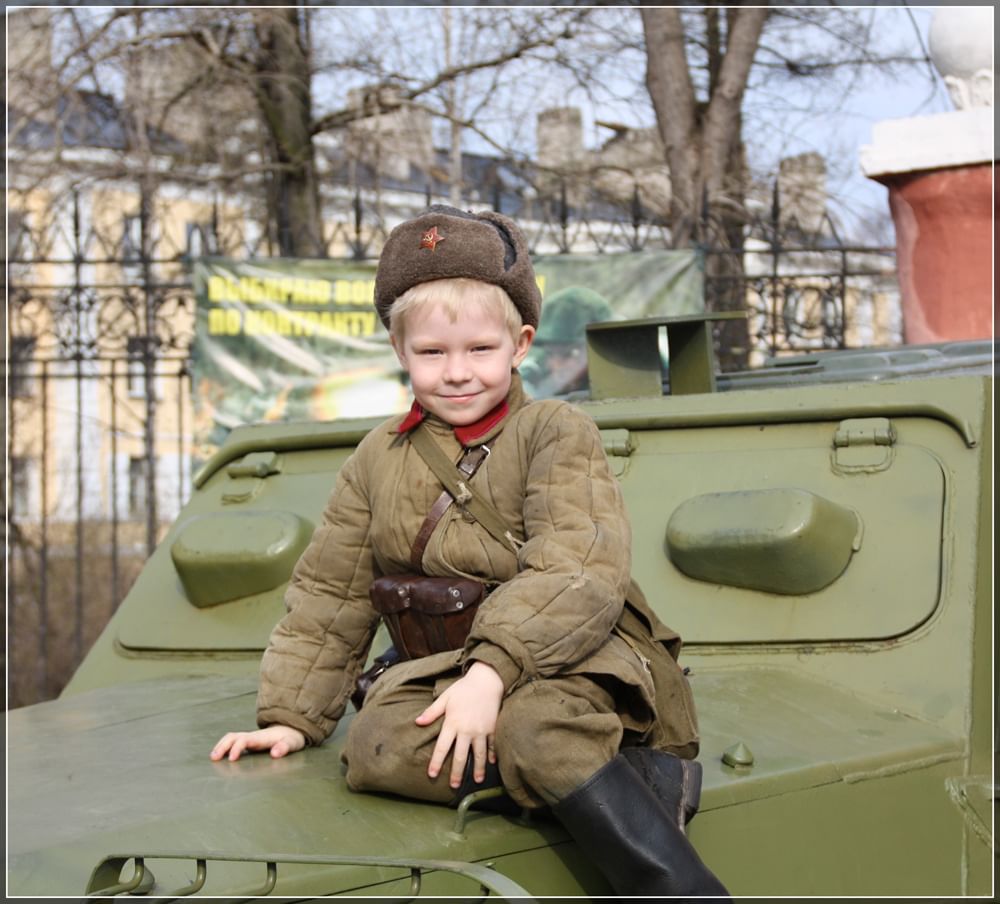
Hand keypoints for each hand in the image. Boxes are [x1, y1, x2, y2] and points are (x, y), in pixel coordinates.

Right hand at [210, 725, 305, 761]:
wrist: (292, 729)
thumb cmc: (291, 738)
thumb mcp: (292, 743)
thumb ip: (284, 747)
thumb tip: (275, 754)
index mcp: (261, 738)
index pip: (245, 740)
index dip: (237, 748)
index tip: (232, 760)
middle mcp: (253, 736)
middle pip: (233, 736)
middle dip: (222, 746)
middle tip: (214, 758)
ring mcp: (250, 738)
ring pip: (231, 738)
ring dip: (221, 746)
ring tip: (213, 758)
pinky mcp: (248, 741)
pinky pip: (233, 742)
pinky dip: (224, 747)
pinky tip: (219, 756)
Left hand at [414, 662, 503, 789]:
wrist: (487, 680)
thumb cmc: (464, 688)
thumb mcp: (445, 697)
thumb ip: (432, 712)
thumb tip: (417, 722)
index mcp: (453, 723)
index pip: (442, 747)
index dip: (437, 762)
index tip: (432, 774)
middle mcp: (467, 730)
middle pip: (461, 756)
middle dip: (457, 772)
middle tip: (454, 786)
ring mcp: (481, 730)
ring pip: (479, 754)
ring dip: (478, 769)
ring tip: (478, 780)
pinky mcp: (493, 728)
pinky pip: (492, 745)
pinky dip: (492, 755)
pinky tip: (492, 764)